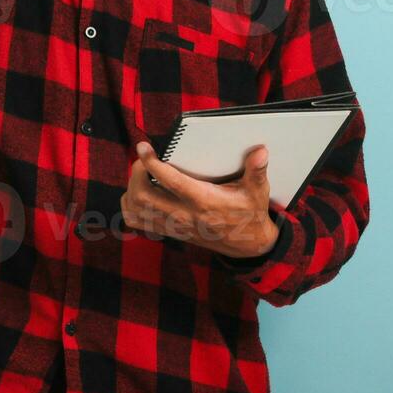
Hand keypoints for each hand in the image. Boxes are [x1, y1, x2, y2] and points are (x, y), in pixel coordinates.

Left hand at [122, 141, 279, 259]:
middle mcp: (184, 215)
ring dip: (131, 188)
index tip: (143, 147)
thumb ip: (257, 171)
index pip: (170, 182)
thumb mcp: (257, 191)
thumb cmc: (250, 213)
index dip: (152, 163)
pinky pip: (137, 221)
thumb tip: (261, 151)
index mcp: (203, 201)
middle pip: (143, 196)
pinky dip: (130, 205)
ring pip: (136, 209)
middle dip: (136, 174)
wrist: (247, 246)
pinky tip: (139, 192)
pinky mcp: (170, 232)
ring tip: (140, 173)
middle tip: (142, 159)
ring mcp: (174, 226)